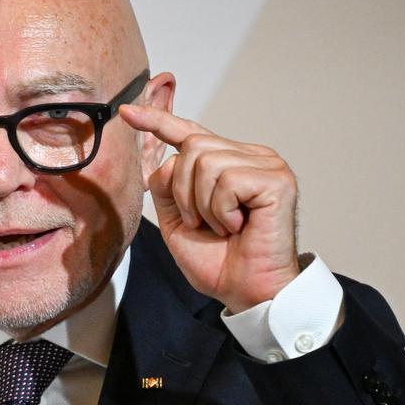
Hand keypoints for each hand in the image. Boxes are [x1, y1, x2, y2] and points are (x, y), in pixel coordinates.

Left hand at [118, 103, 300, 311]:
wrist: (246, 292)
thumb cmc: (219, 262)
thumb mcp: (178, 222)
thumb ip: (167, 187)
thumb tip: (166, 159)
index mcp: (228, 163)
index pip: (191, 133)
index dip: (158, 121)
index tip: (127, 112)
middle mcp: (250, 157)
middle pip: (192, 146)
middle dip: (183, 191)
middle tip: (202, 223)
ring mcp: (267, 166)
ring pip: (206, 161)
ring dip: (203, 204)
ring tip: (223, 227)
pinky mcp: (277, 180)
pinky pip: (226, 180)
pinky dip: (221, 210)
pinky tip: (238, 226)